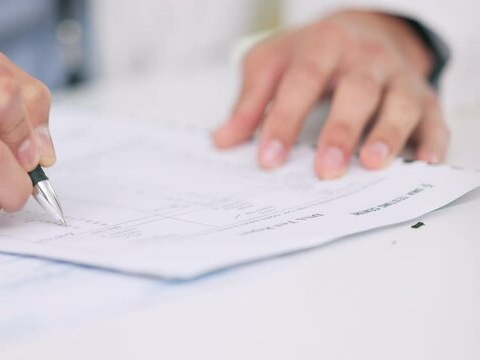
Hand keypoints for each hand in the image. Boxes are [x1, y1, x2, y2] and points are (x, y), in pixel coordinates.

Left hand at [214, 10, 448, 178]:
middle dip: (341, 130)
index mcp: (321, 48)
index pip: (300, 84)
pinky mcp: (423, 96)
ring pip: (398, 102)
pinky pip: (433, 117)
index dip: (284, 122)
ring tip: (372, 164)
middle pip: (355, 91)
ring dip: (388, 134)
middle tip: (325, 169)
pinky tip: (424, 162)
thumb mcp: (271, 64)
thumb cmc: (310, 54)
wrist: (360, 29)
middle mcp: (363, 60)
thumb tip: (223, 140)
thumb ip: (249, 102)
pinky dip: (432, 140)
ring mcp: (396, 77)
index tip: (268, 159)